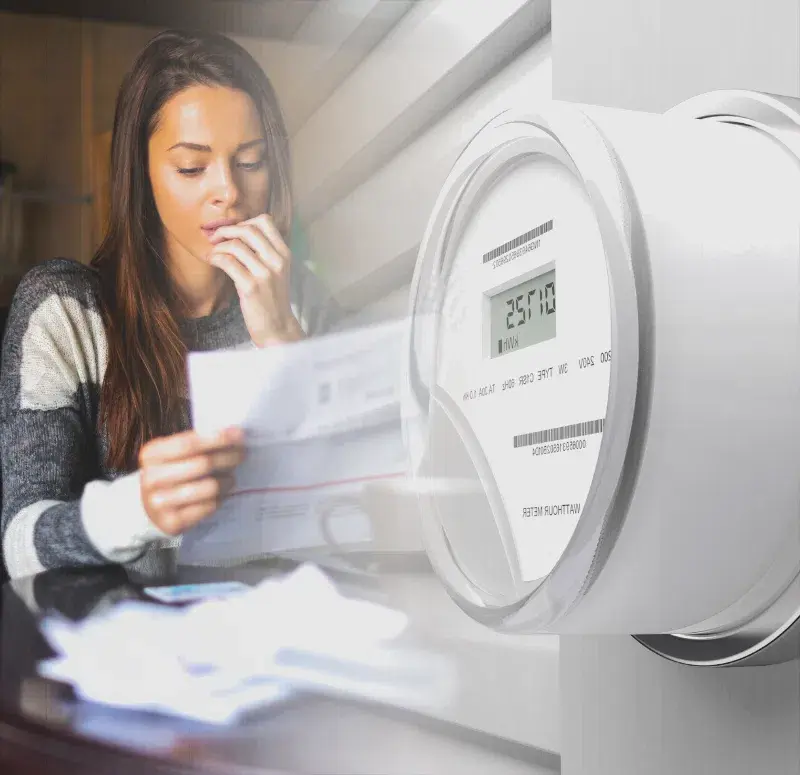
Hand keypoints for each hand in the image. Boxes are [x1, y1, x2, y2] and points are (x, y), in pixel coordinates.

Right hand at [138, 427, 245, 535]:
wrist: (148, 507)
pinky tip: (221, 494)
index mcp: (151, 455)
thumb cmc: (169, 473)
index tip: (239, 434)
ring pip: (209, 487)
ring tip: (231, 478)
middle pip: (202, 464)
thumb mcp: (173, 454)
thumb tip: (234, 435)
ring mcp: (160, 503)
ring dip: (227, 481)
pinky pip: (208, 507)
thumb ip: (197, 444)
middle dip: (228, 457)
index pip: (189, 443)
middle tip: (242, 454)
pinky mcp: (172, 522)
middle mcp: (152, 478)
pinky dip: (220, 498)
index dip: (217, 438)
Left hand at [208, 213, 305, 347]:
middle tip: (215, 238)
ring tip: (213, 253)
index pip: (265, 221)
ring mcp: (265, 274)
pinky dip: (216, 258)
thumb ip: (264, 252)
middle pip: (248, 229)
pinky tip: (213, 261)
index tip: (233, 232)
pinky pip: (228, 262)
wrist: (277, 327)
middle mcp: (277, 261)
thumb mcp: (276, 271)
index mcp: (284, 254)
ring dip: (219, 246)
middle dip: (226, 230)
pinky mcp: (251, 287)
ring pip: (236, 245)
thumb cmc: (272, 299)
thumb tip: (238, 232)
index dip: (244, 221)